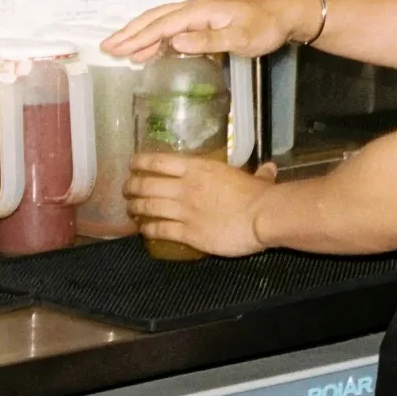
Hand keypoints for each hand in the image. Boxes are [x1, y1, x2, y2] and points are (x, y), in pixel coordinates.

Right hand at [102, 0, 311, 62]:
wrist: (283, 15)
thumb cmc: (264, 27)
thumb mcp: (240, 38)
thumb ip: (208, 41)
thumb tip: (175, 42)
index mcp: (200, 10)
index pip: (162, 25)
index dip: (137, 38)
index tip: (117, 49)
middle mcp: (195, 8)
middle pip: (155, 19)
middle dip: (130, 33)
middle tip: (107, 47)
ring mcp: (199, 13)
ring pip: (162, 21)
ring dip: (140, 34)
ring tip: (121, 51)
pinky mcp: (204, 20)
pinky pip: (173, 26)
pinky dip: (156, 37)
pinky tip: (151, 50)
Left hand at [125, 153, 278, 255]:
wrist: (260, 217)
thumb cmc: (258, 194)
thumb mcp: (255, 179)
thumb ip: (258, 175)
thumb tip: (269, 169)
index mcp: (198, 169)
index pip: (160, 162)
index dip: (141, 162)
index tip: (132, 163)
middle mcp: (185, 188)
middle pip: (147, 184)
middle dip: (132, 186)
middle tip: (127, 189)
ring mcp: (183, 211)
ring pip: (148, 207)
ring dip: (135, 208)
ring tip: (130, 209)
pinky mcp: (187, 233)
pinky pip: (160, 230)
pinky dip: (148, 230)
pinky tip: (144, 230)